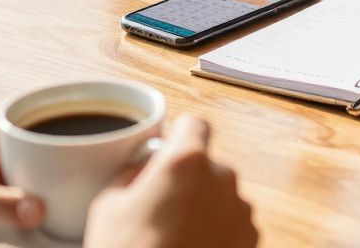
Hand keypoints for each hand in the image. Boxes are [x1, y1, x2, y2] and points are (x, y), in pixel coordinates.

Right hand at [84, 114, 256, 247]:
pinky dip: (217, 232)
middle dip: (188, 180)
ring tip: (175, 236)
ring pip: (221, 195)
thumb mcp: (108, 205)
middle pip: (207, 164)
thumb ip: (133, 172)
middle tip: (160, 209)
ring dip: (204, 207)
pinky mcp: (251, 238)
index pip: (194, 124)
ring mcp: (241, 210)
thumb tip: (148, 165)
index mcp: (187, 161)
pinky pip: (232, 222)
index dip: (180, 135)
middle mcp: (223, 178)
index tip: (169, 149)